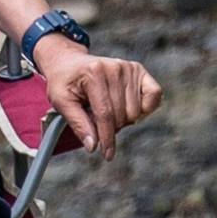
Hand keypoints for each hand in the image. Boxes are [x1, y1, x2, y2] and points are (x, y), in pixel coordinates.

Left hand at [37, 36, 160, 160]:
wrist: (68, 62)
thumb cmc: (64, 82)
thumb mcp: (61, 101)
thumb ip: (77, 123)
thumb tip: (92, 146)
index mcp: (93, 73)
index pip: (105, 114)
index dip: (107, 138)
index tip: (107, 155)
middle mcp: (114, 67)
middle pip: (122, 115)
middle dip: (109, 126)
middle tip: (93, 117)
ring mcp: (128, 67)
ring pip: (136, 111)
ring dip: (122, 118)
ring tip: (105, 109)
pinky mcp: (138, 70)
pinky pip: (155, 95)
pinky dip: (145, 108)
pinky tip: (129, 109)